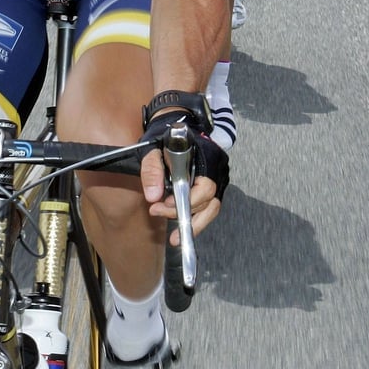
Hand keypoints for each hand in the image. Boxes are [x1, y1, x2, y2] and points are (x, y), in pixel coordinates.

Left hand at [139, 114, 229, 239]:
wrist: (174, 131)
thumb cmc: (165, 140)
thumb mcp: (153, 152)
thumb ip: (152, 171)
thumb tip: (152, 196)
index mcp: (207, 159)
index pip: (206, 188)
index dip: (188, 201)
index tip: (164, 204)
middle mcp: (216, 170)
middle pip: (209, 202)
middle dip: (184, 213)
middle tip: (157, 212)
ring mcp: (216, 179)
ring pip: (212, 209)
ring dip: (193, 224)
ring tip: (175, 237)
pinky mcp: (210, 187)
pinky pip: (208, 207)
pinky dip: (196, 219)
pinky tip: (182, 226)